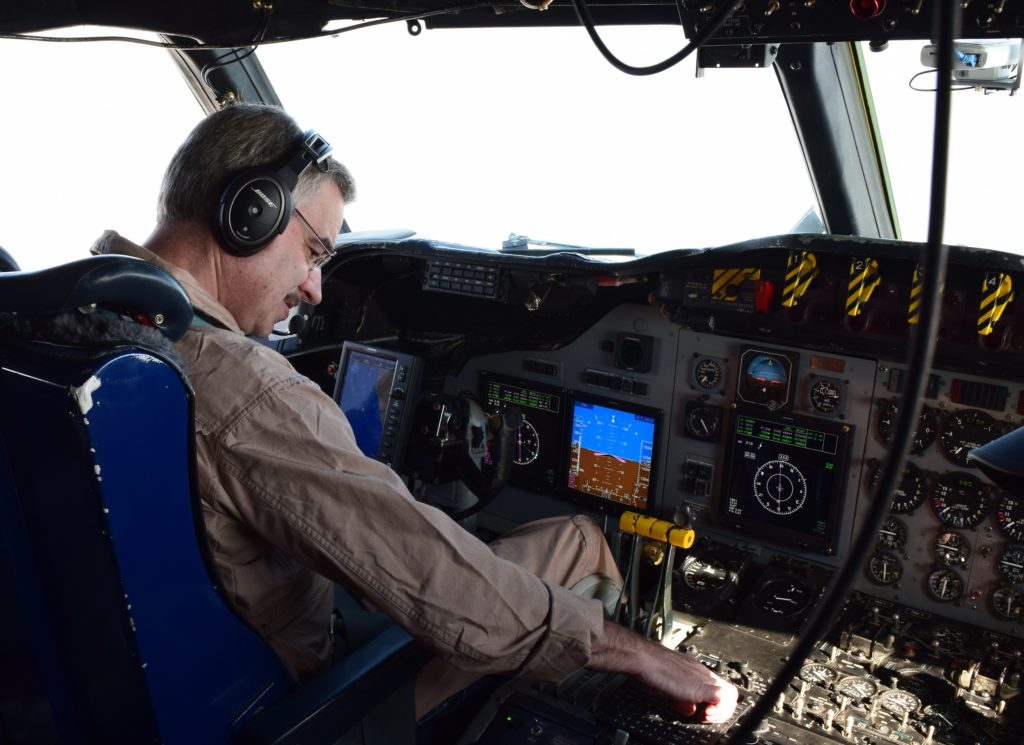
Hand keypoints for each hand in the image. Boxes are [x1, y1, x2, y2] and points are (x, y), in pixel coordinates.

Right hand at [589, 620, 738, 722]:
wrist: (643, 658)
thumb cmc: (649, 668)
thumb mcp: (669, 688)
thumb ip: (682, 699)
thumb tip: (690, 709)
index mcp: (696, 672)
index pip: (718, 689)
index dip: (716, 705)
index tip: (703, 713)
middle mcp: (702, 673)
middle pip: (727, 692)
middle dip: (721, 710)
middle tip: (706, 716)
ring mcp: (703, 678)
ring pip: (729, 695)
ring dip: (720, 711)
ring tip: (705, 716)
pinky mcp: (700, 686)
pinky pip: (722, 698)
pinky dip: (717, 711)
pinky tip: (702, 714)